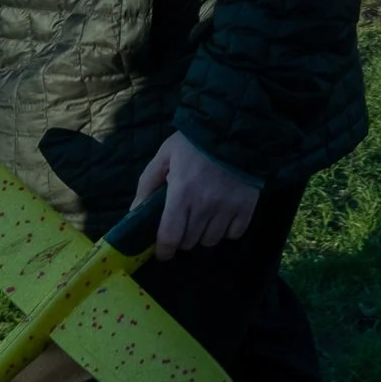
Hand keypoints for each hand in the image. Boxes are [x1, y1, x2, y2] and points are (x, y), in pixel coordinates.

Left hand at [133, 131, 261, 260]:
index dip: (164, 250)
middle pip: (189, 242)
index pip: (170, 236)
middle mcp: (205, 205)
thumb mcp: (164, 157)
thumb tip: (134, 213)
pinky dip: (226, 231)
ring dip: (203, 235)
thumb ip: (147, 185)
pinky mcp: (246, 207)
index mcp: (181, 193)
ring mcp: (227, 208)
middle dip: (182, 238)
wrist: (232, 129)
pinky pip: (234, 234)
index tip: (162, 252)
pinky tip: (221, 216)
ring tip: (202, 219)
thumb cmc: (193, 143)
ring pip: (210, 241)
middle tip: (182, 225)